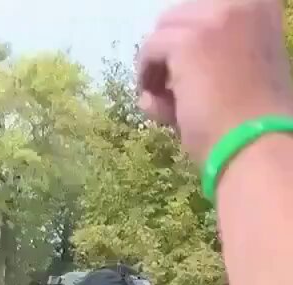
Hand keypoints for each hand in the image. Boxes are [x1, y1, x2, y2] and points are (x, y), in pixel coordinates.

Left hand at [138, 0, 292, 165]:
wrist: (258, 147)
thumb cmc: (254, 123)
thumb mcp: (244, 74)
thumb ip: (215, 57)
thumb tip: (168, 71)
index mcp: (260, 5)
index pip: (208, 9)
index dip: (192, 38)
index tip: (184, 68)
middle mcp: (240, 2)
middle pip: (184, 15)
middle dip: (173, 51)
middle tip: (171, 90)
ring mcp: (214, 17)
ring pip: (164, 30)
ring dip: (158, 64)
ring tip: (163, 101)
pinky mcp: (189, 41)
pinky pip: (151, 49)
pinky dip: (146, 75)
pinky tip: (155, 104)